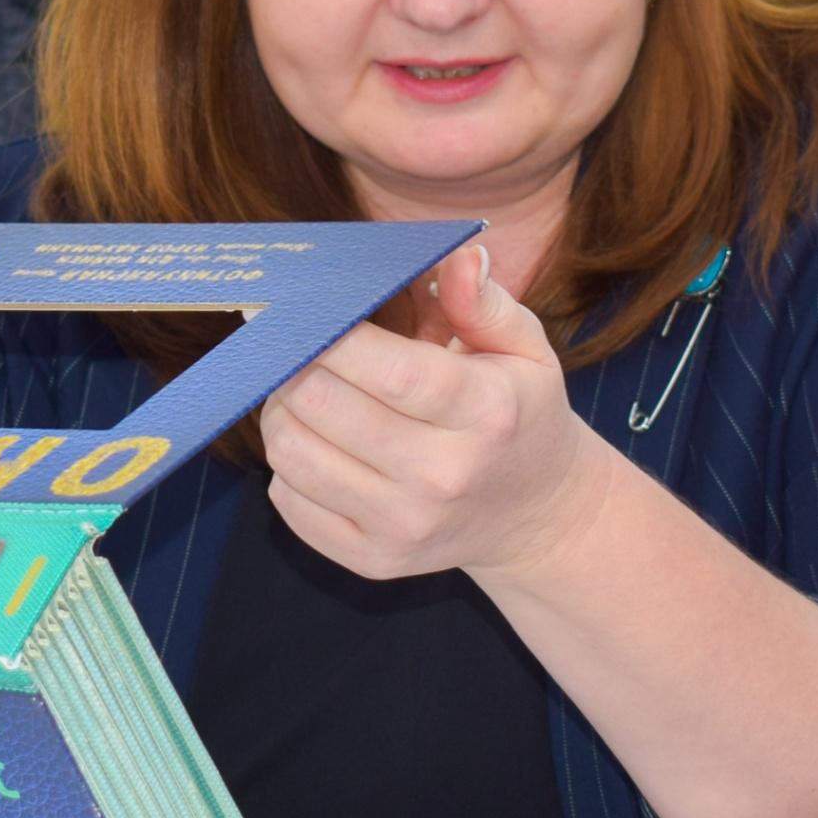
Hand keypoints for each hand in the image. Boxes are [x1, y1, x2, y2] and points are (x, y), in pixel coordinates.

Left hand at [257, 244, 613, 584]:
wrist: (536, 514)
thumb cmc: (519, 414)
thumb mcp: (524, 348)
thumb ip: (484, 301)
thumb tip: (457, 256)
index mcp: (485, 412)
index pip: (389, 369)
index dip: (331, 333)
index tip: (304, 308)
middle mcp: (444, 476)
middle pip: (322, 406)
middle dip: (294, 364)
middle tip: (297, 346)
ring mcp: (405, 526)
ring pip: (292, 456)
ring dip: (281, 412)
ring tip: (303, 392)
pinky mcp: (374, 561)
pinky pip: (288, 504)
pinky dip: (287, 466)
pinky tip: (317, 444)